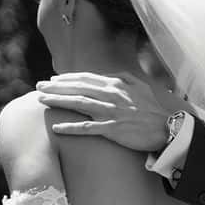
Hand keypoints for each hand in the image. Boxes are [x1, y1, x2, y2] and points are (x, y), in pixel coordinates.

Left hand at [36, 72, 169, 151]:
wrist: (166, 128)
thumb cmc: (152, 109)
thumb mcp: (140, 87)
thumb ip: (123, 78)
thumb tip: (110, 75)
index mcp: (116, 85)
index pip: (86, 78)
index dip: (67, 78)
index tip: (52, 80)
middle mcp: (111, 96)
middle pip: (78, 88)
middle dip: (56, 87)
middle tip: (38, 87)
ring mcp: (110, 112)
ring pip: (78, 104)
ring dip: (58, 101)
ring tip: (41, 100)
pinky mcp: (112, 129)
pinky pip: (87, 128)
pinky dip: (70, 127)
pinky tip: (56, 127)